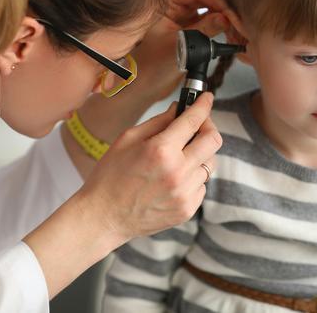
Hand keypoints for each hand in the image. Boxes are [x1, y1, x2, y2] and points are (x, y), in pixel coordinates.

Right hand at [78, 92, 220, 240]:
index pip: (193, 120)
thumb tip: (178, 109)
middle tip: (198, 124)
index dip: (203, 105)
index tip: (206, 99)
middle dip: (208, 126)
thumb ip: (158, 122)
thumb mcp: (127, 139)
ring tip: (179, 157)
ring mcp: (184, 193)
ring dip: (198, 155)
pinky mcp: (187, 209)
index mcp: (161, 150)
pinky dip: (193, 177)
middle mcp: (178, 172)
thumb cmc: (110, 176)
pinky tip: (173, 179)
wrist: (103, 217)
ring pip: (209, 163)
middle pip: (213, 140)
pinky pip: (202, 185)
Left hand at [132, 0, 231, 101]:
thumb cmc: (150, 65)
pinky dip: (222, 29)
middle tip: (238, 23)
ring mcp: (184, 18)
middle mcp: (176, 6)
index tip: (229, 13)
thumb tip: (225, 18)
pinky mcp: (191, 32)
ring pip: (211, 11)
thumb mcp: (178, 45)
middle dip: (224, 8)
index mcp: (166, 1)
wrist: (144, 86)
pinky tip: (231, 36)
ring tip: (237, 31)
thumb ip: (201, 30)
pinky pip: (210, 25)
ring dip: (225, 19)